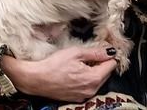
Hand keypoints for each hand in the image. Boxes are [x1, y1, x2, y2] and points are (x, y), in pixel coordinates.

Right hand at [1, 45, 116, 101]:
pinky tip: (75, 72)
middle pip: (106, 73)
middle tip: (89, 55)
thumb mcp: (76, 53)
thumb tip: (110, 51)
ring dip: (94, 71)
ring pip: (98, 80)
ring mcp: (84, 95)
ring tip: (80, 64)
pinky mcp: (76, 98)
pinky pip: (88, 86)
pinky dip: (86, 79)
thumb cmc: (53, 65)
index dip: (108, 55)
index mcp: (94, 78)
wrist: (34, 79)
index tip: (102, 49)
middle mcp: (91, 90)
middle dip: (101, 63)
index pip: (112, 64)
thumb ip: (96, 52)